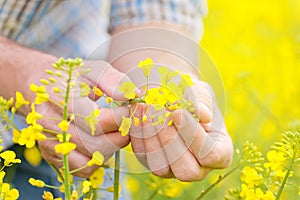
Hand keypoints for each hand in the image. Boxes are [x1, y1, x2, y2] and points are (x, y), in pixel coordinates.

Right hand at [37, 60, 132, 177]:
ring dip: (111, 148)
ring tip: (115, 131)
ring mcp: (49, 143)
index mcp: (62, 100)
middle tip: (127, 124)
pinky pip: (83, 168)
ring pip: (90, 160)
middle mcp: (51, 125)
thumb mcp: (93, 70)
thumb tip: (135, 95)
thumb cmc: (73, 78)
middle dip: (120, 136)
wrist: (42, 87)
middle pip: (95, 145)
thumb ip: (114, 81)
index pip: (98, 121)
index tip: (130, 109)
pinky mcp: (52, 155)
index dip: (121, 118)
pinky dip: (98, 159)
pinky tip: (102, 142)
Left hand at [130, 80, 232, 180]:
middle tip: (160, 112)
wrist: (175, 97)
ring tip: (147, 109)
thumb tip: (201, 114)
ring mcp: (174, 170)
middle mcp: (198, 168)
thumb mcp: (201, 93)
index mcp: (220, 153)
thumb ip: (202, 102)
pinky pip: (143, 156)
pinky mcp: (153, 163)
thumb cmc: (194, 96)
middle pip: (186, 170)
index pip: (210, 155)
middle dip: (170, 140)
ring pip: (161, 167)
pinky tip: (138, 112)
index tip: (178, 112)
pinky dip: (138, 134)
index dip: (193, 136)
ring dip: (151, 137)